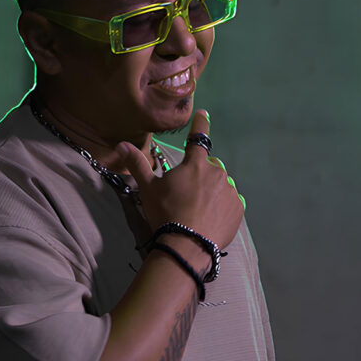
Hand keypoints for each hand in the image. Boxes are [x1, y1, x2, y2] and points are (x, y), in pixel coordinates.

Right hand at [119, 109, 243, 249]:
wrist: (187, 246)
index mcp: (195, 164)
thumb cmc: (166, 213)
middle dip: (200, 174)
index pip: (198, 138)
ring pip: (221, 184)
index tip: (203, 114)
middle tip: (186, 194)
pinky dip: (222, 206)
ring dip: (212, 191)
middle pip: (208, 166)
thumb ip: (137, 164)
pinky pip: (230, 201)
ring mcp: (230, 190)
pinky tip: (210, 218)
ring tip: (197, 210)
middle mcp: (217, 172)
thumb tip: (121, 144)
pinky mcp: (238, 208)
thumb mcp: (148, 189)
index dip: (200, 124)